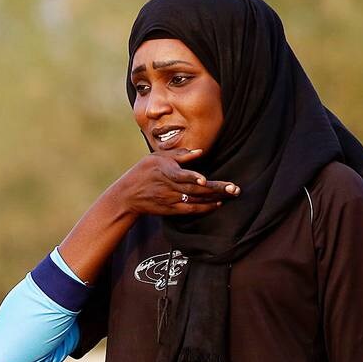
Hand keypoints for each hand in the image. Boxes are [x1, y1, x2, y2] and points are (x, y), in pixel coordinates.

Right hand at [110, 149, 240, 218]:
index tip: (205, 180)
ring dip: (214, 197)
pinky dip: (204, 207)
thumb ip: (179, 154)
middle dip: (215, 188)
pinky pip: (190, 209)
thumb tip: (200, 152)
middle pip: (195, 188)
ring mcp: (170, 199)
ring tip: (231, 193)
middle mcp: (168, 186)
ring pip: (195, 199)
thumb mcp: (157, 157)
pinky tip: (217, 203)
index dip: (193, 178)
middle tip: (234, 187)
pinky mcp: (171, 209)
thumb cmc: (143, 171)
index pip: (180, 175)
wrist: (128, 195)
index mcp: (165, 171)